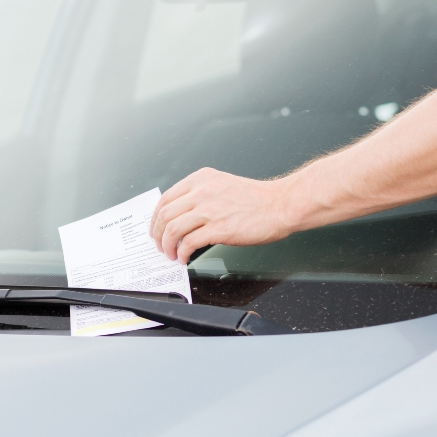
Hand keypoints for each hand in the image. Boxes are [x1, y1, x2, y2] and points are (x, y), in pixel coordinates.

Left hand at [150, 168, 295, 263]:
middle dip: (157, 234)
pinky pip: (189, 243)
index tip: (156, 229)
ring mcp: (210, 209)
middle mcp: (202, 191)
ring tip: (171, 254)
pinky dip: (182, 253)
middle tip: (160, 245)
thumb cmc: (257, 199)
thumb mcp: (222, 185)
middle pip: (165, 214)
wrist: (280, 205)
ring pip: (173, 229)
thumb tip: (182, 215)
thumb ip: (201, 194)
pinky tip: (185, 257)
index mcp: (202, 179)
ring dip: (167, 246)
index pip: (166, 198)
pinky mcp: (220, 228)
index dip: (156, 218)